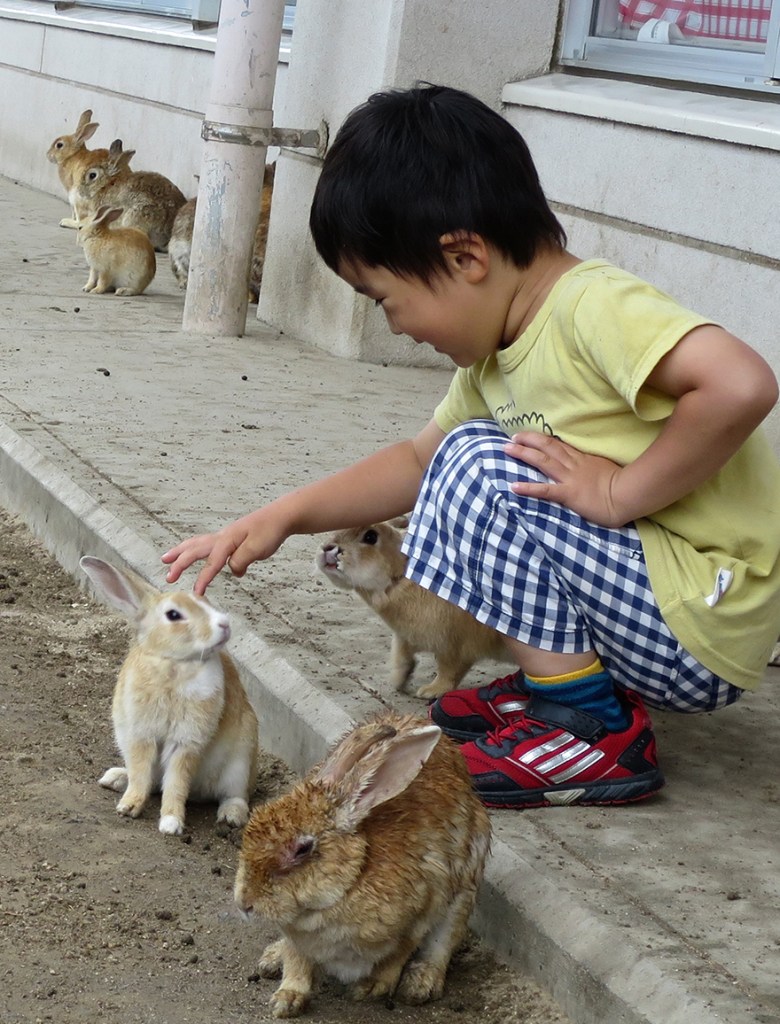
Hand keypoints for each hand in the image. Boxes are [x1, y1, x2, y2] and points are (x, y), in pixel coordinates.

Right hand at [161, 508, 286, 594]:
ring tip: (166, 559)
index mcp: (227, 541)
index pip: (212, 563)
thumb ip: (241, 561)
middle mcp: (222, 537)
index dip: (203, 578)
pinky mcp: (229, 538)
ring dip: (180, 552)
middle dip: (179, 563)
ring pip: (196, 544)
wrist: (280, 516)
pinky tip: (194, 554)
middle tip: (168, 577)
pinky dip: (194, 548)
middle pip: (195, 549)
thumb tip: (233, 571)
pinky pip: (206, 544)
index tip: (196, 593)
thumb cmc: (270, 530)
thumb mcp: (257, 549)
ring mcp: (224, 536)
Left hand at [505, 432, 628, 527]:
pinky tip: (514, 486)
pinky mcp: (569, 494)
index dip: (542, 439)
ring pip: (543, 462)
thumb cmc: (623, 485)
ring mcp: (570, 478)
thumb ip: (594, 467)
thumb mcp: (606, 470)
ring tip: (507, 449)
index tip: (529, 435)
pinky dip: (529, 488)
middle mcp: (574, 465)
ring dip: (524, 454)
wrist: (628, 494)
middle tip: (513, 437)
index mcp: (583, 460)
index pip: (559, 445)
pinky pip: (546, 490)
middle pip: (548, 447)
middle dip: (529, 440)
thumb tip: (588, 468)